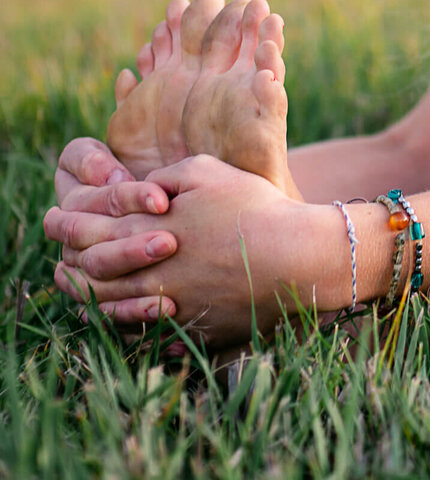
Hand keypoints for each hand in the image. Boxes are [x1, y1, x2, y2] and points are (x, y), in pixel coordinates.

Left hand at [50, 155, 337, 348]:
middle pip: (91, 273)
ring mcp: (171, 303)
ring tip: (81, 292)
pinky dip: (127, 325)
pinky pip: (147, 333)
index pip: (87, 229)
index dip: (65, 223)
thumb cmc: (256, 209)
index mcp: (149, 229)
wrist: (297, 258)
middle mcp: (150, 271)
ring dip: (90, 299)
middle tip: (59, 261)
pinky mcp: (193, 327)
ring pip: (111, 307)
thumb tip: (140, 187)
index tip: (56, 218)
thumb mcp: (208, 172)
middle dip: (68, 264)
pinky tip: (127, 317)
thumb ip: (165, 176)